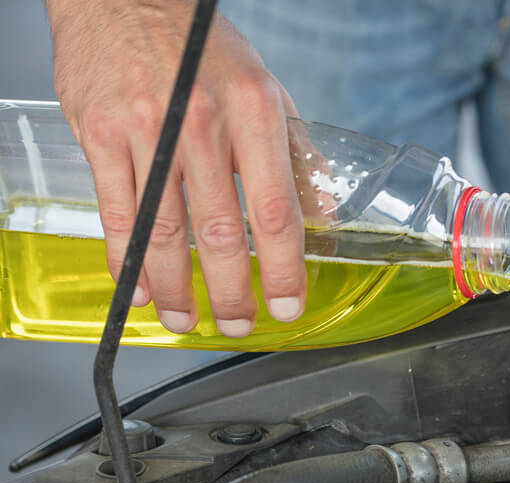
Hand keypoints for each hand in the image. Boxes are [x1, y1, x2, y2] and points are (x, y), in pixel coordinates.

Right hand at [46, 0, 305, 335]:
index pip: (277, 211)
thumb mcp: (267, 90)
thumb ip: (298, 155)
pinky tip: (141, 288)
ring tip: (187, 321)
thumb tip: (325, 215)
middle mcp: (201, 123)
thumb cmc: (201, 45)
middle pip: (221, 233)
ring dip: (177, 290)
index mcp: (254, 112)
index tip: (288, 305)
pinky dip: (128, 261)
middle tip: (238, 324)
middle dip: (232, 293)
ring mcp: (146, 131)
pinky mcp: (99, 135)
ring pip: (164, 233)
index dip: (285, 269)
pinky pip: (115, 214)